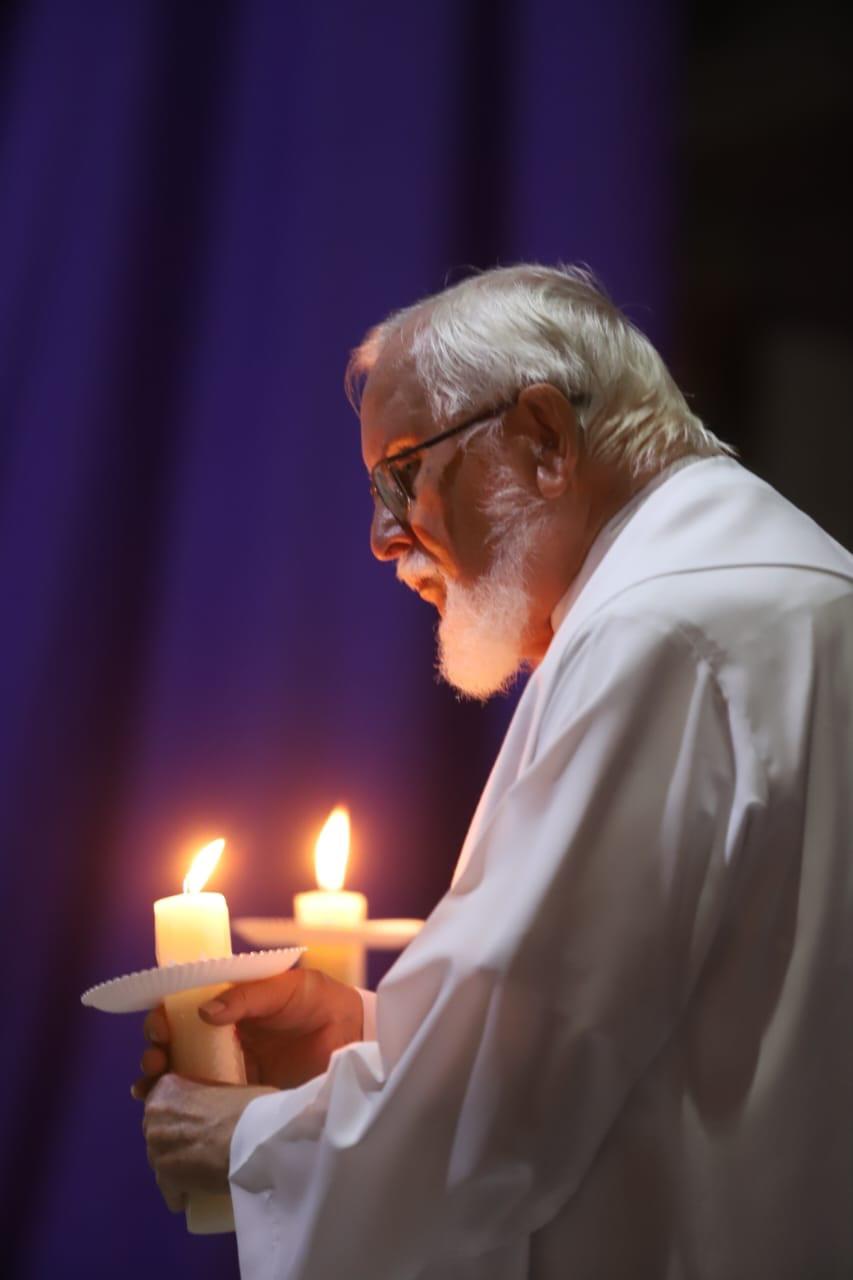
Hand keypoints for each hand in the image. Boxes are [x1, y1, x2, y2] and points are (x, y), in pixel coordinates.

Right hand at [132, 967, 363, 1098]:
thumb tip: (204, 1011)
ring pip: (181, 1072)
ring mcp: (229, 1067)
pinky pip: (203, 1101)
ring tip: (151, 1082)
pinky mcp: (239, 1097)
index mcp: (230, 1004)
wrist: (352, 1038)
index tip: (159, 1025)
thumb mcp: (286, 988)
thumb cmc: (320, 1002)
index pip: (184, 1006)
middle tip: (156, 1055)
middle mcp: (222, 1035)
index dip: (164, 1014)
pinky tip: (162, 1105)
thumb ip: (248, 996)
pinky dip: (178, 1103)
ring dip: (158, 1076)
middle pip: (175, 1042)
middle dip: (156, 1047)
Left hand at [144, 1074, 274, 1209]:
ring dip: (177, 1166)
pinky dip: (182, 1193)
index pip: (160, 1101)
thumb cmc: (247, 1107)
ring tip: (203, 1170)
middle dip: (174, 1139)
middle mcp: (153, 1118)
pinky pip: (170, 1191)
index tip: (193, 1120)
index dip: (178, 1113)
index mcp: (166, 1089)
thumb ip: (207, 1094)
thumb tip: (214, 1105)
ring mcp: (156, 1151)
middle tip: (201, 1144)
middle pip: (159, 1132)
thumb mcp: (225, 1087)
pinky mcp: (165, 1180)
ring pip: (162, 1161)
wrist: (255, 1138)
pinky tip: (198, 1192)